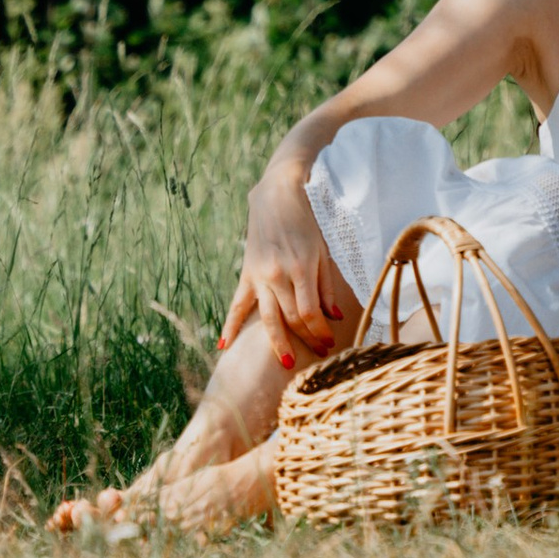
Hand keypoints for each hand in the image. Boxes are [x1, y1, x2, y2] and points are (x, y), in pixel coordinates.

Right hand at [218, 150, 352, 370]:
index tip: (329, 343)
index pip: (310, 313)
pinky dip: (230, 325)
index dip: (320, 332)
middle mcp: (278, 275)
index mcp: (301, 268)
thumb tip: (334, 316)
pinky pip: (238, 303)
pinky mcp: (247, 272)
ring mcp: (259, 275)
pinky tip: (224, 345)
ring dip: (277, 343)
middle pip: (291, 319)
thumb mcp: (323, 250)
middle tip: (319, 353)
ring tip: (285, 363)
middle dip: (306, 339)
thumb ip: (327, 285)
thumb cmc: (307, 220)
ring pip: (268, 317)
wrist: (278, 194)